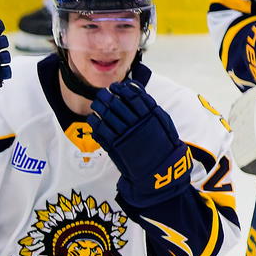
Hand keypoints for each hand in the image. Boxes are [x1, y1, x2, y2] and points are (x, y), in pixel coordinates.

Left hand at [87, 80, 189, 210]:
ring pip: (108, 115)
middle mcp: (138, 123)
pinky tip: (93, 118)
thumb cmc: (162, 144)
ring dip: (100, 107)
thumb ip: (149, 106)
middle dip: (108, 96)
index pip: (134, 96)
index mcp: (151, 115)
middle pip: (118, 104)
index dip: (123, 90)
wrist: (159, 168)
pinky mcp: (116, 146)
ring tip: (96, 103)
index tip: (117, 86)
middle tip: (102, 93)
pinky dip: (95, 122)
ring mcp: (126, 134)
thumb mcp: (162, 122)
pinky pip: (102, 130)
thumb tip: (135, 90)